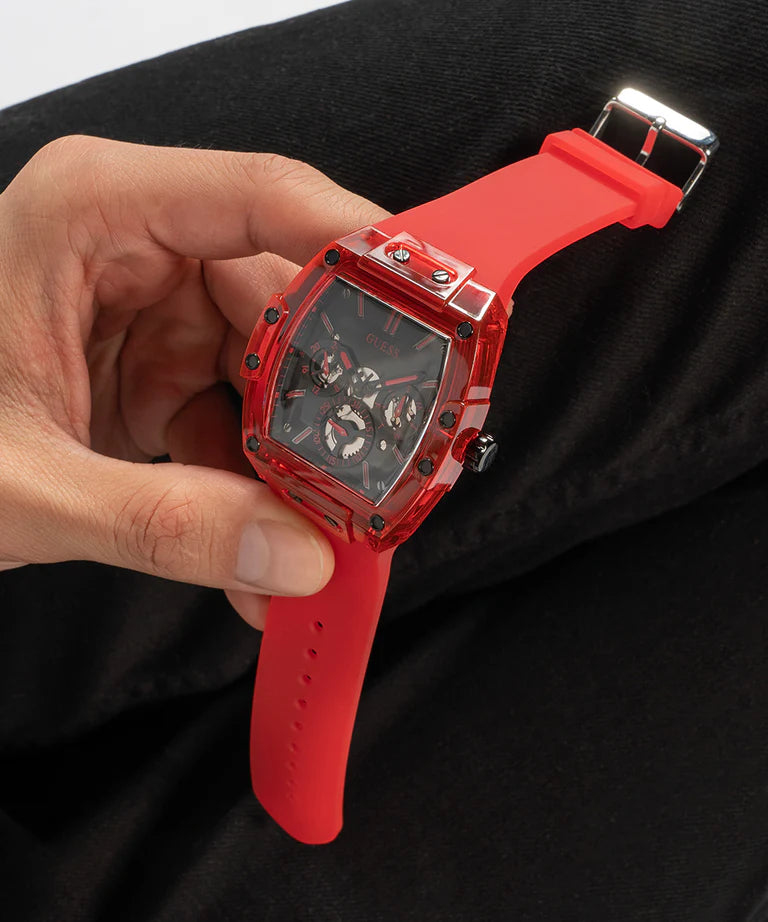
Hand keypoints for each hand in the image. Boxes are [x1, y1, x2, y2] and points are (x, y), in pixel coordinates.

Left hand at [0, 135, 388, 628]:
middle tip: (371, 482)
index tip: (439, 311)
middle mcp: (138, 249)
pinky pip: (238, 422)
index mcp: (98, 214)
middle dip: (333, 408)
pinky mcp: (158, 370)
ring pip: (274, 377)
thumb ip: (161, 521)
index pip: (263, 198)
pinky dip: (253, 490)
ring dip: (294, 469)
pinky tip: (257, 548)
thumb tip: (292, 554)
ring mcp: (153, 312)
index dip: (364, 251)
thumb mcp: (23, 483)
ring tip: (309, 540)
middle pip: (288, 306)